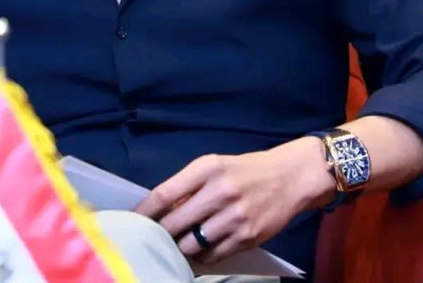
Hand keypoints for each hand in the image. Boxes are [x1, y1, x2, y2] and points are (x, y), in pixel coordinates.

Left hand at [133, 138, 332, 263]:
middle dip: (160, 233)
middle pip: (175, 223)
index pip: (164, 194)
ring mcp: (235, 217)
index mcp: (207, 168)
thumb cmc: (246, 170)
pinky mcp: (247, 238)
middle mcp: (220, 191)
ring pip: (192, 244)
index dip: (144, 212)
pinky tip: (200, 248)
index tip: (131, 221)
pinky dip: (201, 255)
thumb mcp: (215, 166)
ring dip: (180, 247)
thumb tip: (162, 212)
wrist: (291, 178)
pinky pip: (212, 255)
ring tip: (178, 243)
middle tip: (152, 237)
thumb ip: (188, 186)